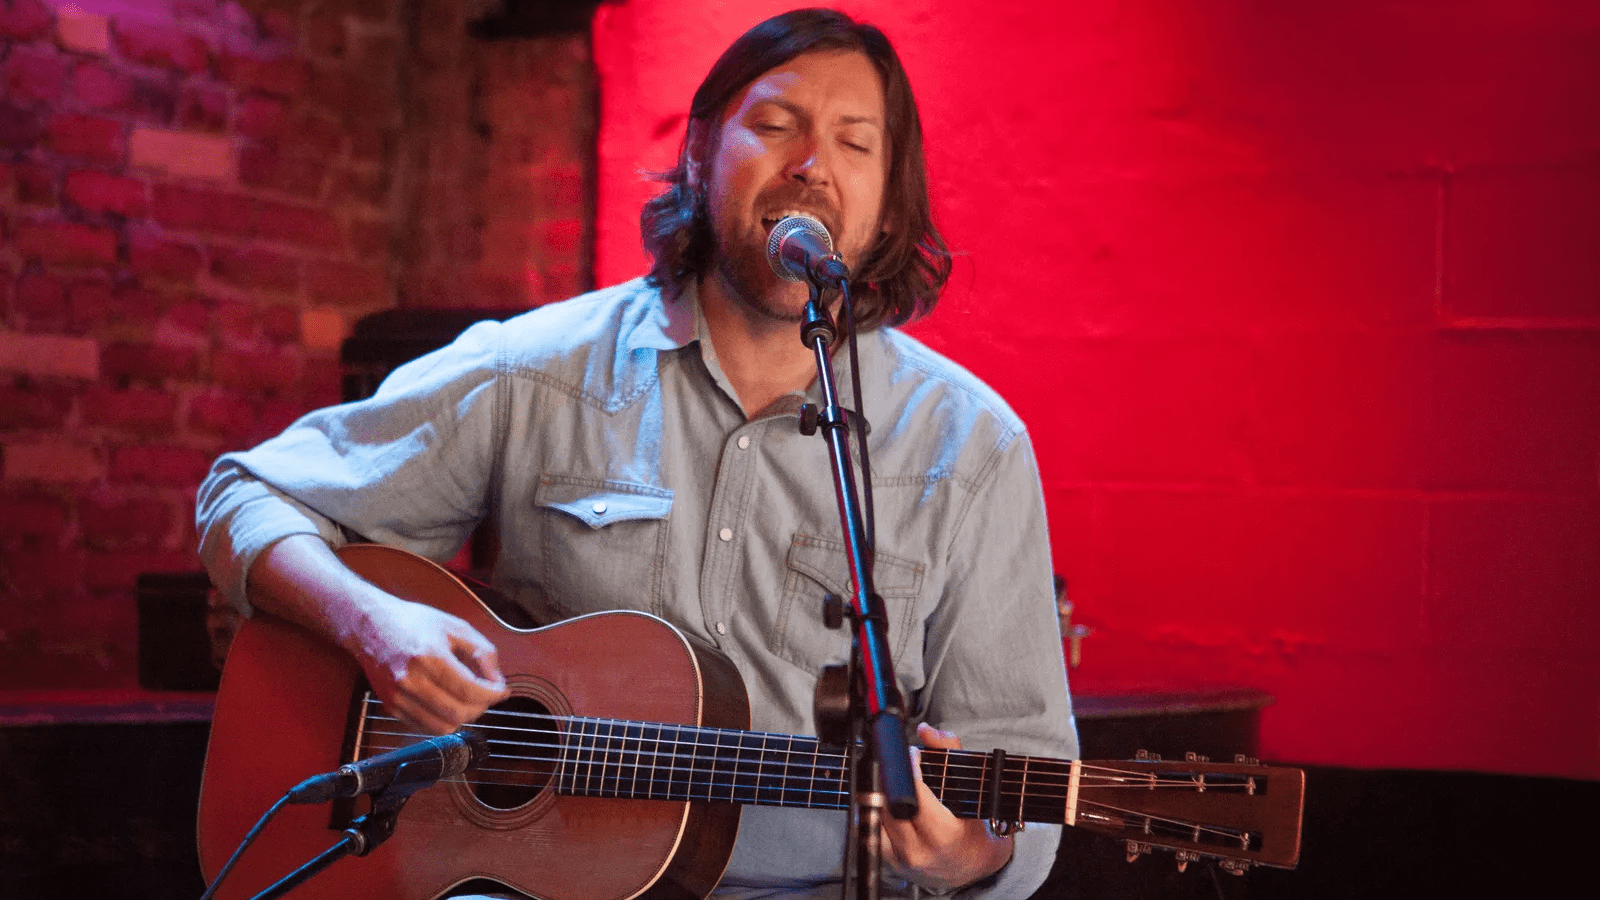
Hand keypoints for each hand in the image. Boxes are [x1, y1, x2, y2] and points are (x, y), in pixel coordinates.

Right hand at [346, 598, 508, 734]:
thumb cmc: (414, 622)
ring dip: (463, 717)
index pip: (470, 690)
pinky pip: (424, 727)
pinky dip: (442, 720)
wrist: (370, 625)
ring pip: (442, 726)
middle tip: (487, 695)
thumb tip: (498, 681)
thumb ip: (483, 652)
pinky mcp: (390, 706)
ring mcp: (398, 696)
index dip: (493, 695)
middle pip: (458, 713)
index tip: (503, 691)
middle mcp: (411, 679)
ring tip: (468, 701)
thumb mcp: (456, 627)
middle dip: (481, 707)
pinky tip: (448, 703)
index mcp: (429, 656)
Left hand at [880, 723, 1013, 892]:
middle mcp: (919, 850)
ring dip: (881, 793)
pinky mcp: (888, 861)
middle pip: (890, 805)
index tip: (913, 755)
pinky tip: (885, 801)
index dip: (911, 770)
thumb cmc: (972, 827)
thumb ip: (949, 750)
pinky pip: (871, 829)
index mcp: (943, 836)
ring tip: (894, 782)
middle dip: (893, 779)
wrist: (972, 865)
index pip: (916, 797)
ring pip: (876, 816)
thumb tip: (925, 730)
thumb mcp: (970, 787)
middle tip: (902, 765)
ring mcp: (901, 859)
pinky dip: (875, 811)